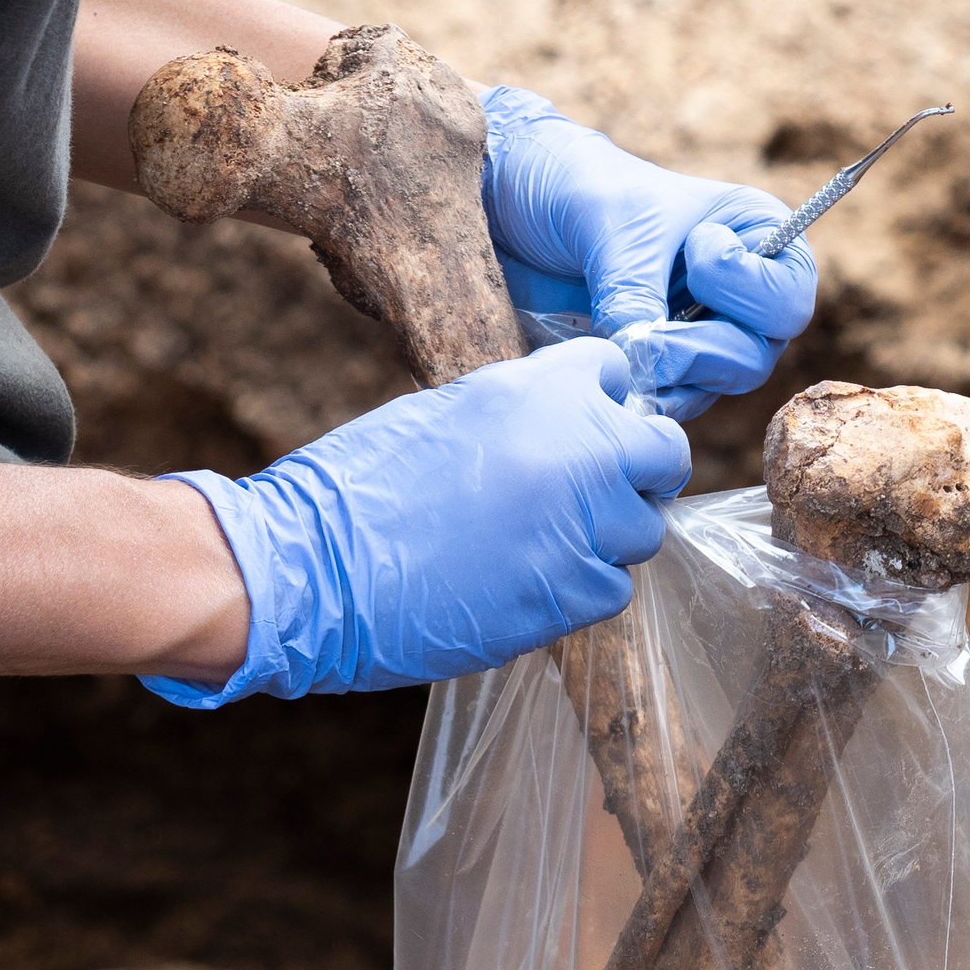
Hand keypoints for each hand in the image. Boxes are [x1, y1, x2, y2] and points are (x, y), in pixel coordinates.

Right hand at [142, 339, 690, 705]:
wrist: (308, 569)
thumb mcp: (442, 413)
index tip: (583, 428)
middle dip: (637, 471)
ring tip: (540, 546)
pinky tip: (525, 585)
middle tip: (592, 494)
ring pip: (643, 530)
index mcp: (535, 388)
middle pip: (662, 453)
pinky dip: (580, 590)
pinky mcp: (568, 596)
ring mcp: (579, 525)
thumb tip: (565, 426)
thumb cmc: (355, 488)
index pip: (619, 372)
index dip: (605, 402)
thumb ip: (518, 411)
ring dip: (607, 538)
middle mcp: (574, 450)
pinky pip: (612, 589)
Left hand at [479, 87, 816, 419]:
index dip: (745, 289)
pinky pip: (675, 400)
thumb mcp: (613, 224)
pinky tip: (617, 381)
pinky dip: (650, 397)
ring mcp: (703, 333)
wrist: (516, 206)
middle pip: (757, 354)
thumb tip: (642, 357)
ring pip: (717, 385)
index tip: (693, 250)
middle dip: (702, 350)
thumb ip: (635, 289)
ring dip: (674, 378)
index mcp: (755, 236)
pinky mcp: (662, 364)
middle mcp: (741, 292)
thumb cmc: (578, 187)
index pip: (787, 297)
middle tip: (647, 338)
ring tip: (625, 353)